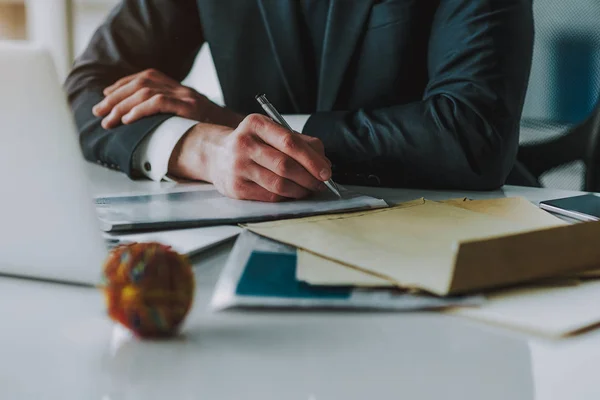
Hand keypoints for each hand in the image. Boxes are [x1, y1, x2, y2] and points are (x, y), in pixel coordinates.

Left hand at [92, 69, 241, 128]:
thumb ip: (171, 119)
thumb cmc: (212, 134)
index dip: (122, 84)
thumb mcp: (189, 122)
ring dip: (122, 106)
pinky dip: (138, 110)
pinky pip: (158, 102)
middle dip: (115, 97)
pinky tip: (127, 120)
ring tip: (108, 120)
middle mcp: (182, 89)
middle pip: (141, 83)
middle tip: (98, 112)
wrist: (236, 136)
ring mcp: (186, 97)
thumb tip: (144, 130)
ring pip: (145, 92)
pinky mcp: (189, 107)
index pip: (146, 77)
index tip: (106, 96)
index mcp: (180, 89)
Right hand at [168, 114, 331, 201]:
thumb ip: (300, 142)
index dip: (312, 159)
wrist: (216, 155)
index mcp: (256, 124)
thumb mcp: (271, 132)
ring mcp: (238, 167)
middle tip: (321, 183)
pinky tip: (292, 193)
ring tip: (309, 189)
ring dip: (300, 190)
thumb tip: (324, 163)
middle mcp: (244, 144)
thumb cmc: (252, 143)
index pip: (290, 142)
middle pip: (285, 165)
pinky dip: (287, 197)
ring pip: (279, 184)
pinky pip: (270, 196)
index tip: (326, 171)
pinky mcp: (236, 188)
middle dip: (309, 177)